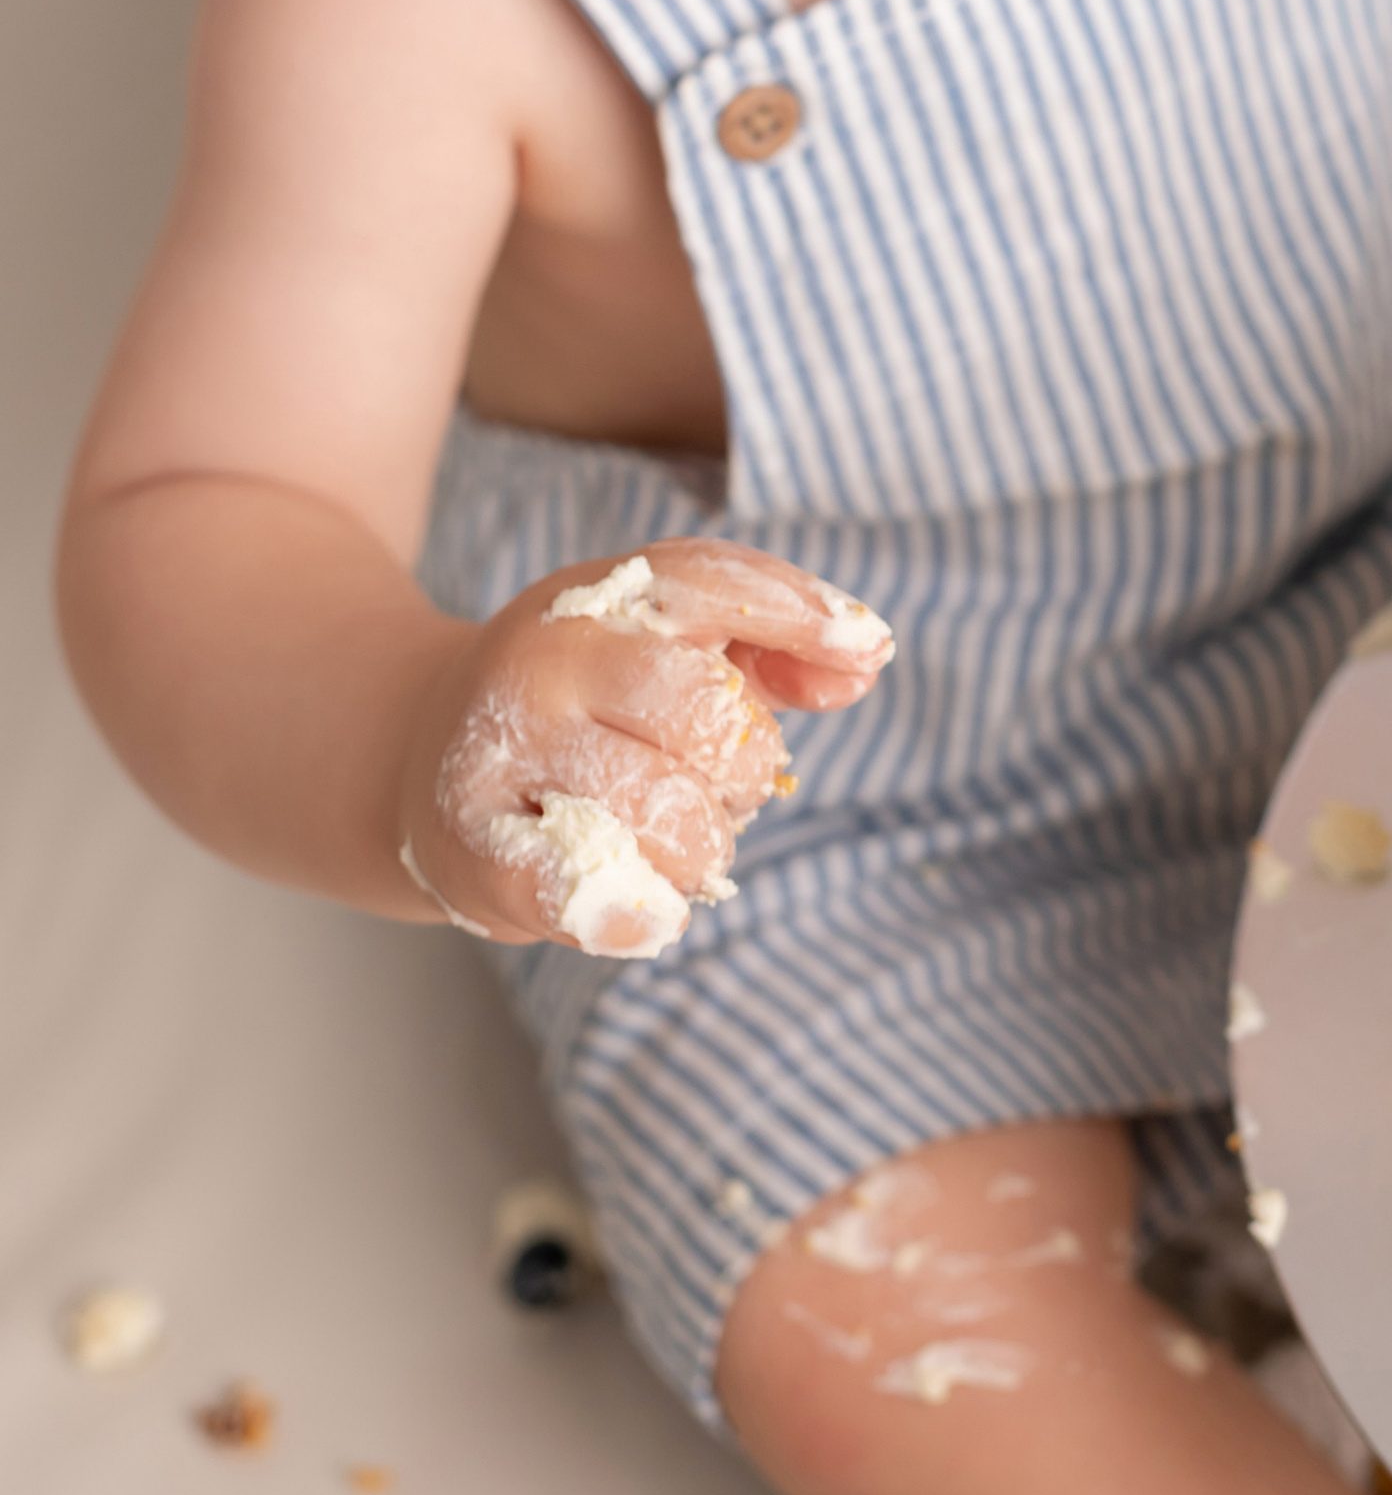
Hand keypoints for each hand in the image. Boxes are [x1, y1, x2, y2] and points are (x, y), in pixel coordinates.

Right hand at [397, 539, 893, 956]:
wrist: (421, 753)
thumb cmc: (589, 698)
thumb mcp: (671, 637)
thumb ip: (775, 637)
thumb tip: (866, 655)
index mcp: (601, 596)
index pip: (713, 582)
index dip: (800, 614)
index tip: (867, 652)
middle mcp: (545, 661)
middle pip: (709, 719)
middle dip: (744, 772)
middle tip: (714, 788)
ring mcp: (501, 752)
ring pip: (670, 819)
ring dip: (699, 849)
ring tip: (667, 837)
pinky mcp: (474, 847)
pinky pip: (597, 894)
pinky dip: (646, 912)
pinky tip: (646, 905)